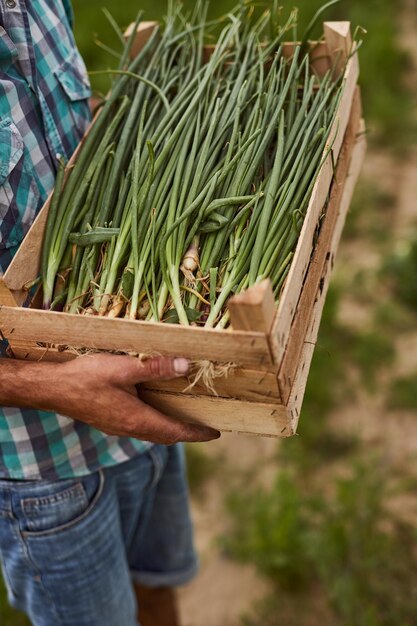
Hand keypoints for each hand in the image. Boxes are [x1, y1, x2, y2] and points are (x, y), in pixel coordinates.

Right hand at [35, 354, 220, 443]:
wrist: (52, 389)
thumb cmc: (86, 378)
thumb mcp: (124, 368)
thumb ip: (155, 367)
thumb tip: (185, 365)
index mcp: (137, 419)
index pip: (175, 431)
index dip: (197, 433)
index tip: (215, 433)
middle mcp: (129, 429)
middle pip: (165, 437)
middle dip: (186, 433)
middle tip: (204, 427)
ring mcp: (117, 427)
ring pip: (151, 433)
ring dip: (170, 428)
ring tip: (184, 418)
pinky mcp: (109, 421)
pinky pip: (139, 427)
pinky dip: (154, 422)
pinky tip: (153, 408)